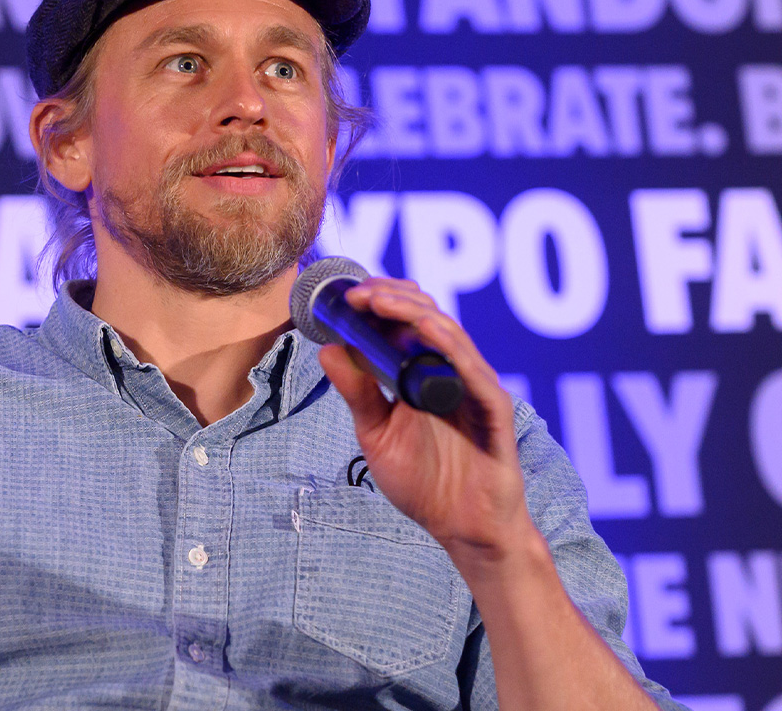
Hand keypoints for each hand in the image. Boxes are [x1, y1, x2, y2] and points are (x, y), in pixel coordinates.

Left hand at [318, 277, 536, 571]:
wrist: (462, 527)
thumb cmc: (423, 482)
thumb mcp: (376, 434)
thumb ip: (357, 394)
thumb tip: (327, 350)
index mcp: (421, 374)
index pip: (403, 323)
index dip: (378, 302)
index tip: (346, 296)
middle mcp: (449, 372)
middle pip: (426, 318)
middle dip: (391, 298)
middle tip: (357, 294)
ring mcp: (473, 387)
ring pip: (449, 335)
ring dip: (413, 313)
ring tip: (380, 301)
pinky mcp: (494, 409)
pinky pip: (475, 372)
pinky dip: (452, 348)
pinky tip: (429, 331)